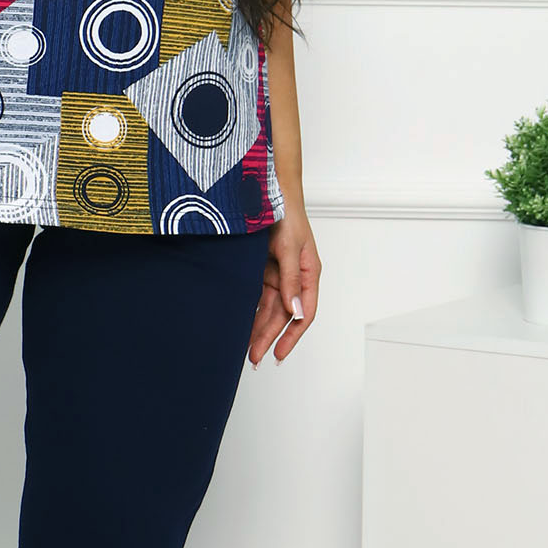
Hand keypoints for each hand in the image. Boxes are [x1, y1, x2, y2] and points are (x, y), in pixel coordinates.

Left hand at [248, 203, 319, 366]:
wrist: (266, 189)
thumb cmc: (285, 213)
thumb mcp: (288, 248)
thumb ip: (291, 280)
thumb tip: (295, 312)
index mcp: (308, 273)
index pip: (304, 313)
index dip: (292, 337)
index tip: (278, 354)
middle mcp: (293, 276)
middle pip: (283, 315)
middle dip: (270, 338)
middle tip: (255, 359)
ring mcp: (277, 272)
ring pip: (268, 308)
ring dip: (258, 328)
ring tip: (246, 349)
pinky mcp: (260, 267)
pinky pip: (256, 295)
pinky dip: (249, 310)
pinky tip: (240, 324)